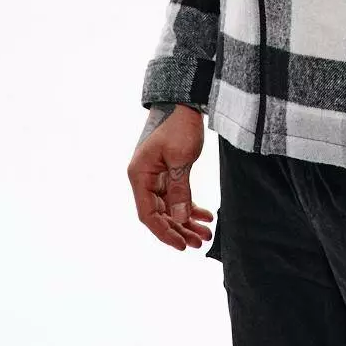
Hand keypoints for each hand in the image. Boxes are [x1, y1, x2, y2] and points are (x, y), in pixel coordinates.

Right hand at [127, 103, 213, 249]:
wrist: (185, 100)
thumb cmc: (179, 124)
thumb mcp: (181, 158)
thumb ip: (179, 190)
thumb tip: (179, 220)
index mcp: (139, 175)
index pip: (148, 214)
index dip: (164, 232)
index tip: (182, 245)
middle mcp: (144, 178)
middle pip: (160, 214)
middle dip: (180, 229)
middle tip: (200, 242)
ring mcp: (156, 175)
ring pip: (170, 207)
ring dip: (187, 221)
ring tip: (205, 234)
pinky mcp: (168, 171)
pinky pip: (177, 195)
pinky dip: (190, 206)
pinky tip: (206, 215)